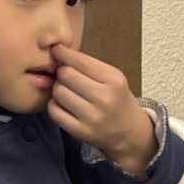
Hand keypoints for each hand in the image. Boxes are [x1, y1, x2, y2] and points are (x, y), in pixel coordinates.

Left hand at [47, 44, 157, 178]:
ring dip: (58, 89)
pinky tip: (62, 104)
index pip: (80, 61)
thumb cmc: (118, 100)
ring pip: (58, 92)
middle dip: (61, 73)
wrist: (129, 132)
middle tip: (65, 76)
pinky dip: (54, 105)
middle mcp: (104, 98)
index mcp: (114, 80)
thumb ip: (89, 66)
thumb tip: (57, 53)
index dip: (63, 53)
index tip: (56, 50)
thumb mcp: (113, 78)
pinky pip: (54, 112)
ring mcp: (92, 117)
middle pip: (66, 75)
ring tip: (66, 91)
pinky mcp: (81, 132)